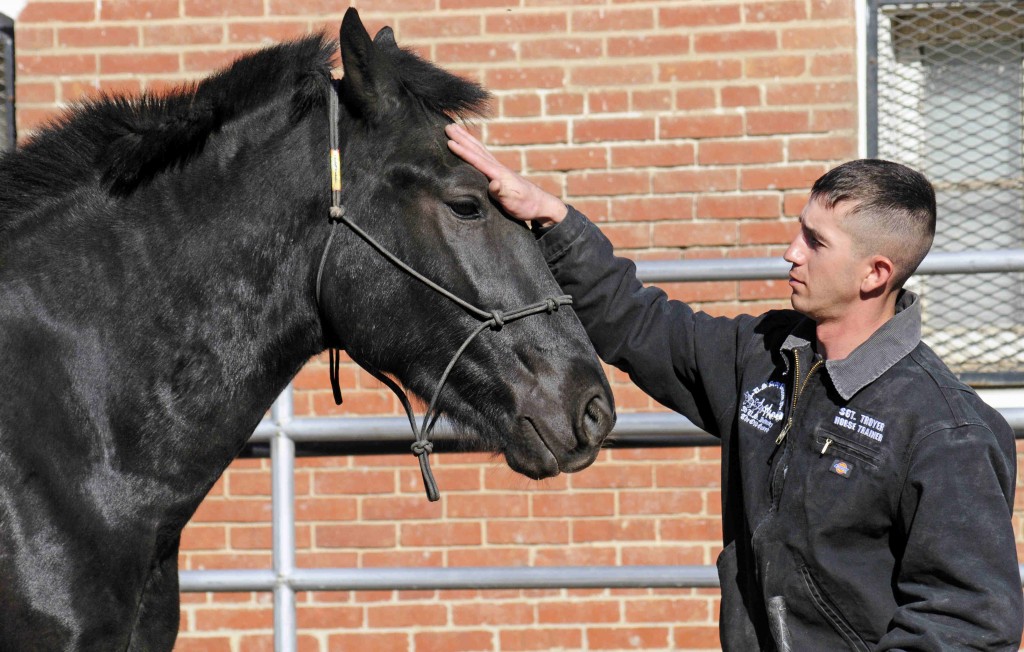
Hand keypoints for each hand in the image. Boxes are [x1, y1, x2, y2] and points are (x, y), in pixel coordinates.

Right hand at [445, 123, 567, 226]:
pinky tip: (470, 145)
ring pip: (479, 149)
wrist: (540, 204)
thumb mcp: (513, 203)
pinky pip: (483, 154)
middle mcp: (498, 167)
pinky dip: (474, 146)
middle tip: (447, 126)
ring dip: (467, 138)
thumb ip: (502, 193)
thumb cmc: (525, 206)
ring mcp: (499, 168)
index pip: (477, 160)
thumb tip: (493, 184)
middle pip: (476, 149)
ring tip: (455, 128)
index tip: (449, 142)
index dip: (463, 151)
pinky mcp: (499, 172)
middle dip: (462, 137)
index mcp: (498, 174)